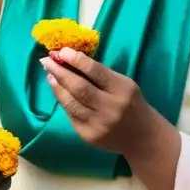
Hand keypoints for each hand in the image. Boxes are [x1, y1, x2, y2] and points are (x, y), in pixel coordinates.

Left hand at [42, 47, 157, 156]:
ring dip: (56, 86)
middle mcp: (111, 108)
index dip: (77, 60)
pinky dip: (62, 100)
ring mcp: (98, 124)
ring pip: (70, 103)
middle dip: (60, 72)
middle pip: (79, 88)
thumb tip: (69, 58)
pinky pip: (71, 115)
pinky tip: (58, 90)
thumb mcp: (123, 84)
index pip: (96, 72)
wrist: (143, 138)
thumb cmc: (131, 103)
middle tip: (46, 60)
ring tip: (49, 74)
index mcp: (122, 90)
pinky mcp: (88, 136)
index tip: (61, 51)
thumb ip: (100, 73)